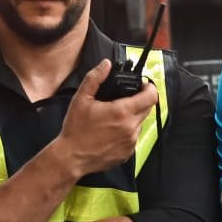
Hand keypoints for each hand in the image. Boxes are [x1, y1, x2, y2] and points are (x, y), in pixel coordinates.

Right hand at [52, 60, 158, 175]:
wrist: (71, 157)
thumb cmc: (76, 129)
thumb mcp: (81, 99)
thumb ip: (95, 78)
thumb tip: (106, 64)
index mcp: (122, 112)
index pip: (151, 97)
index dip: (149, 88)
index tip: (142, 85)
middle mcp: (131, 128)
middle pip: (147, 109)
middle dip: (140, 101)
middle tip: (124, 99)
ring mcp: (131, 142)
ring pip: (140, 123)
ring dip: (132, 117)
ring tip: (114, 117)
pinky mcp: (128, 154)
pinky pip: (133, 138)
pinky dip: (127, 132)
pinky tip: (111, 132)